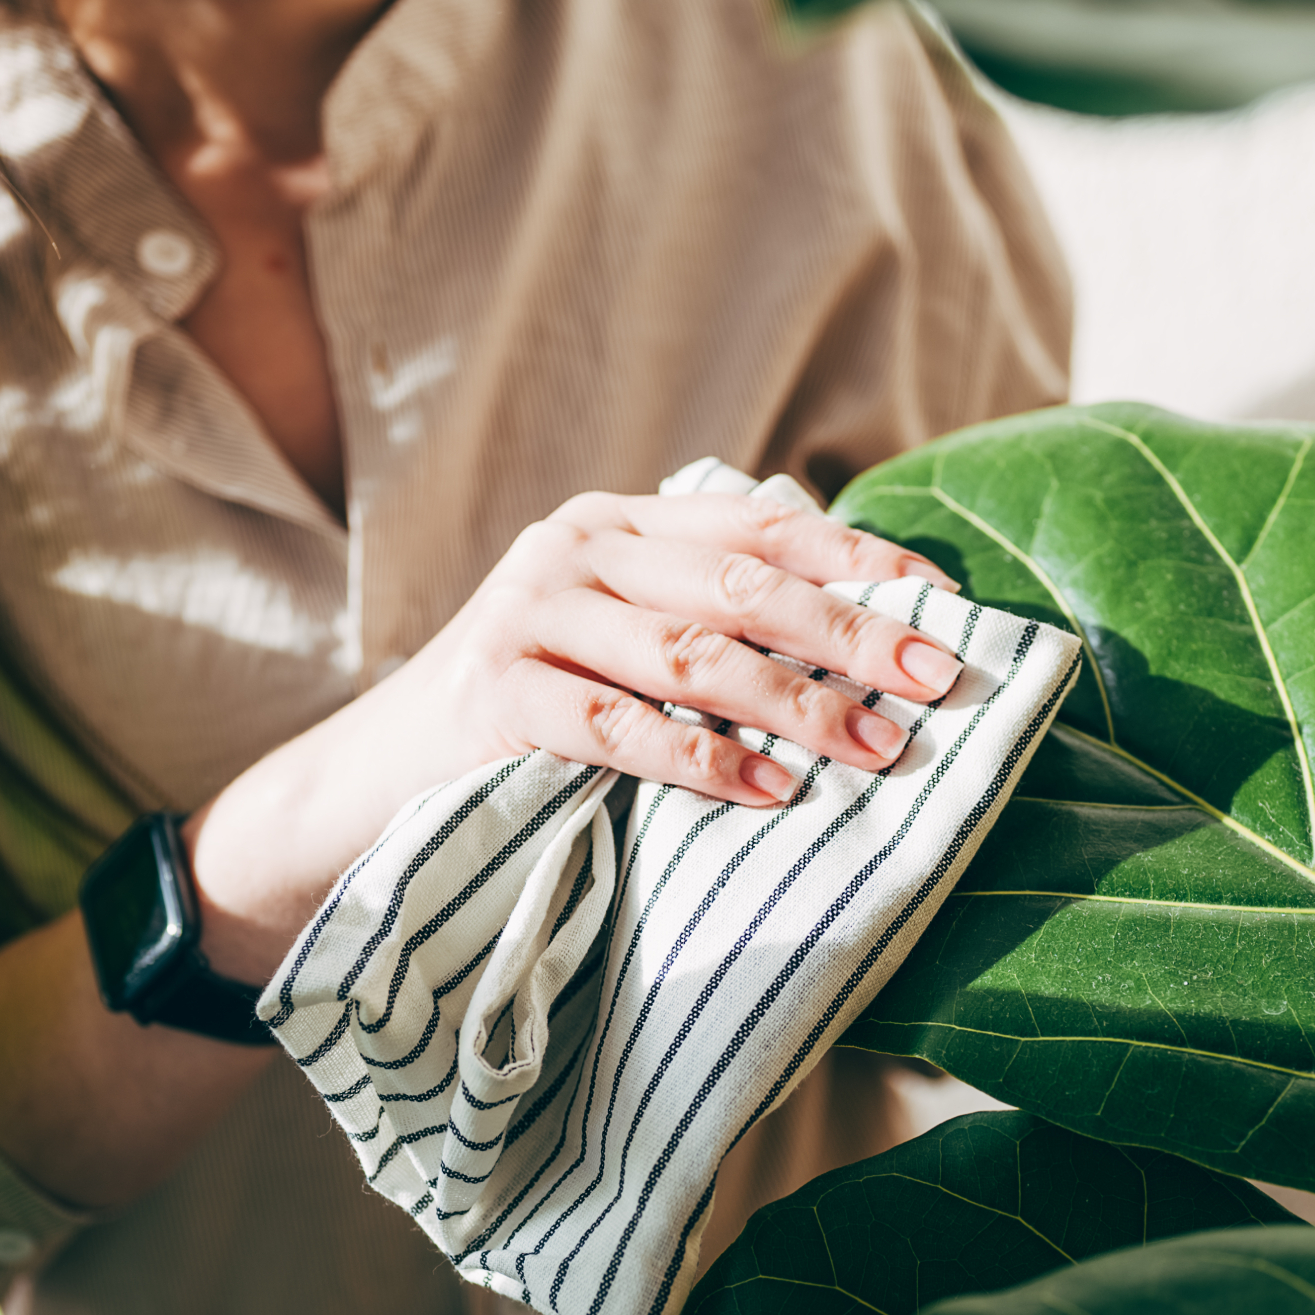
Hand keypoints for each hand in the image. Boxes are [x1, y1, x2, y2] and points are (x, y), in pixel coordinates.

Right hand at [390, 487, 961, 808]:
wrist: (374, 774)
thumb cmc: (523, 718)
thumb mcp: (611, 647)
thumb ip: (700, 628)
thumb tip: (859, 654)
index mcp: (617, 525)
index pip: (759, 525)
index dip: (855, 560)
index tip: (941, 604)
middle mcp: (575, 549)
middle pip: (740, 584)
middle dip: (848, 632)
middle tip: (933, 678)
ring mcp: (528, 614)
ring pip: (688, 651)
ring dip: (794, 704)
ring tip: (873, 747)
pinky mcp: (493, 691)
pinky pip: (614, 723)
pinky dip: (697, 758)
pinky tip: (765, 789)